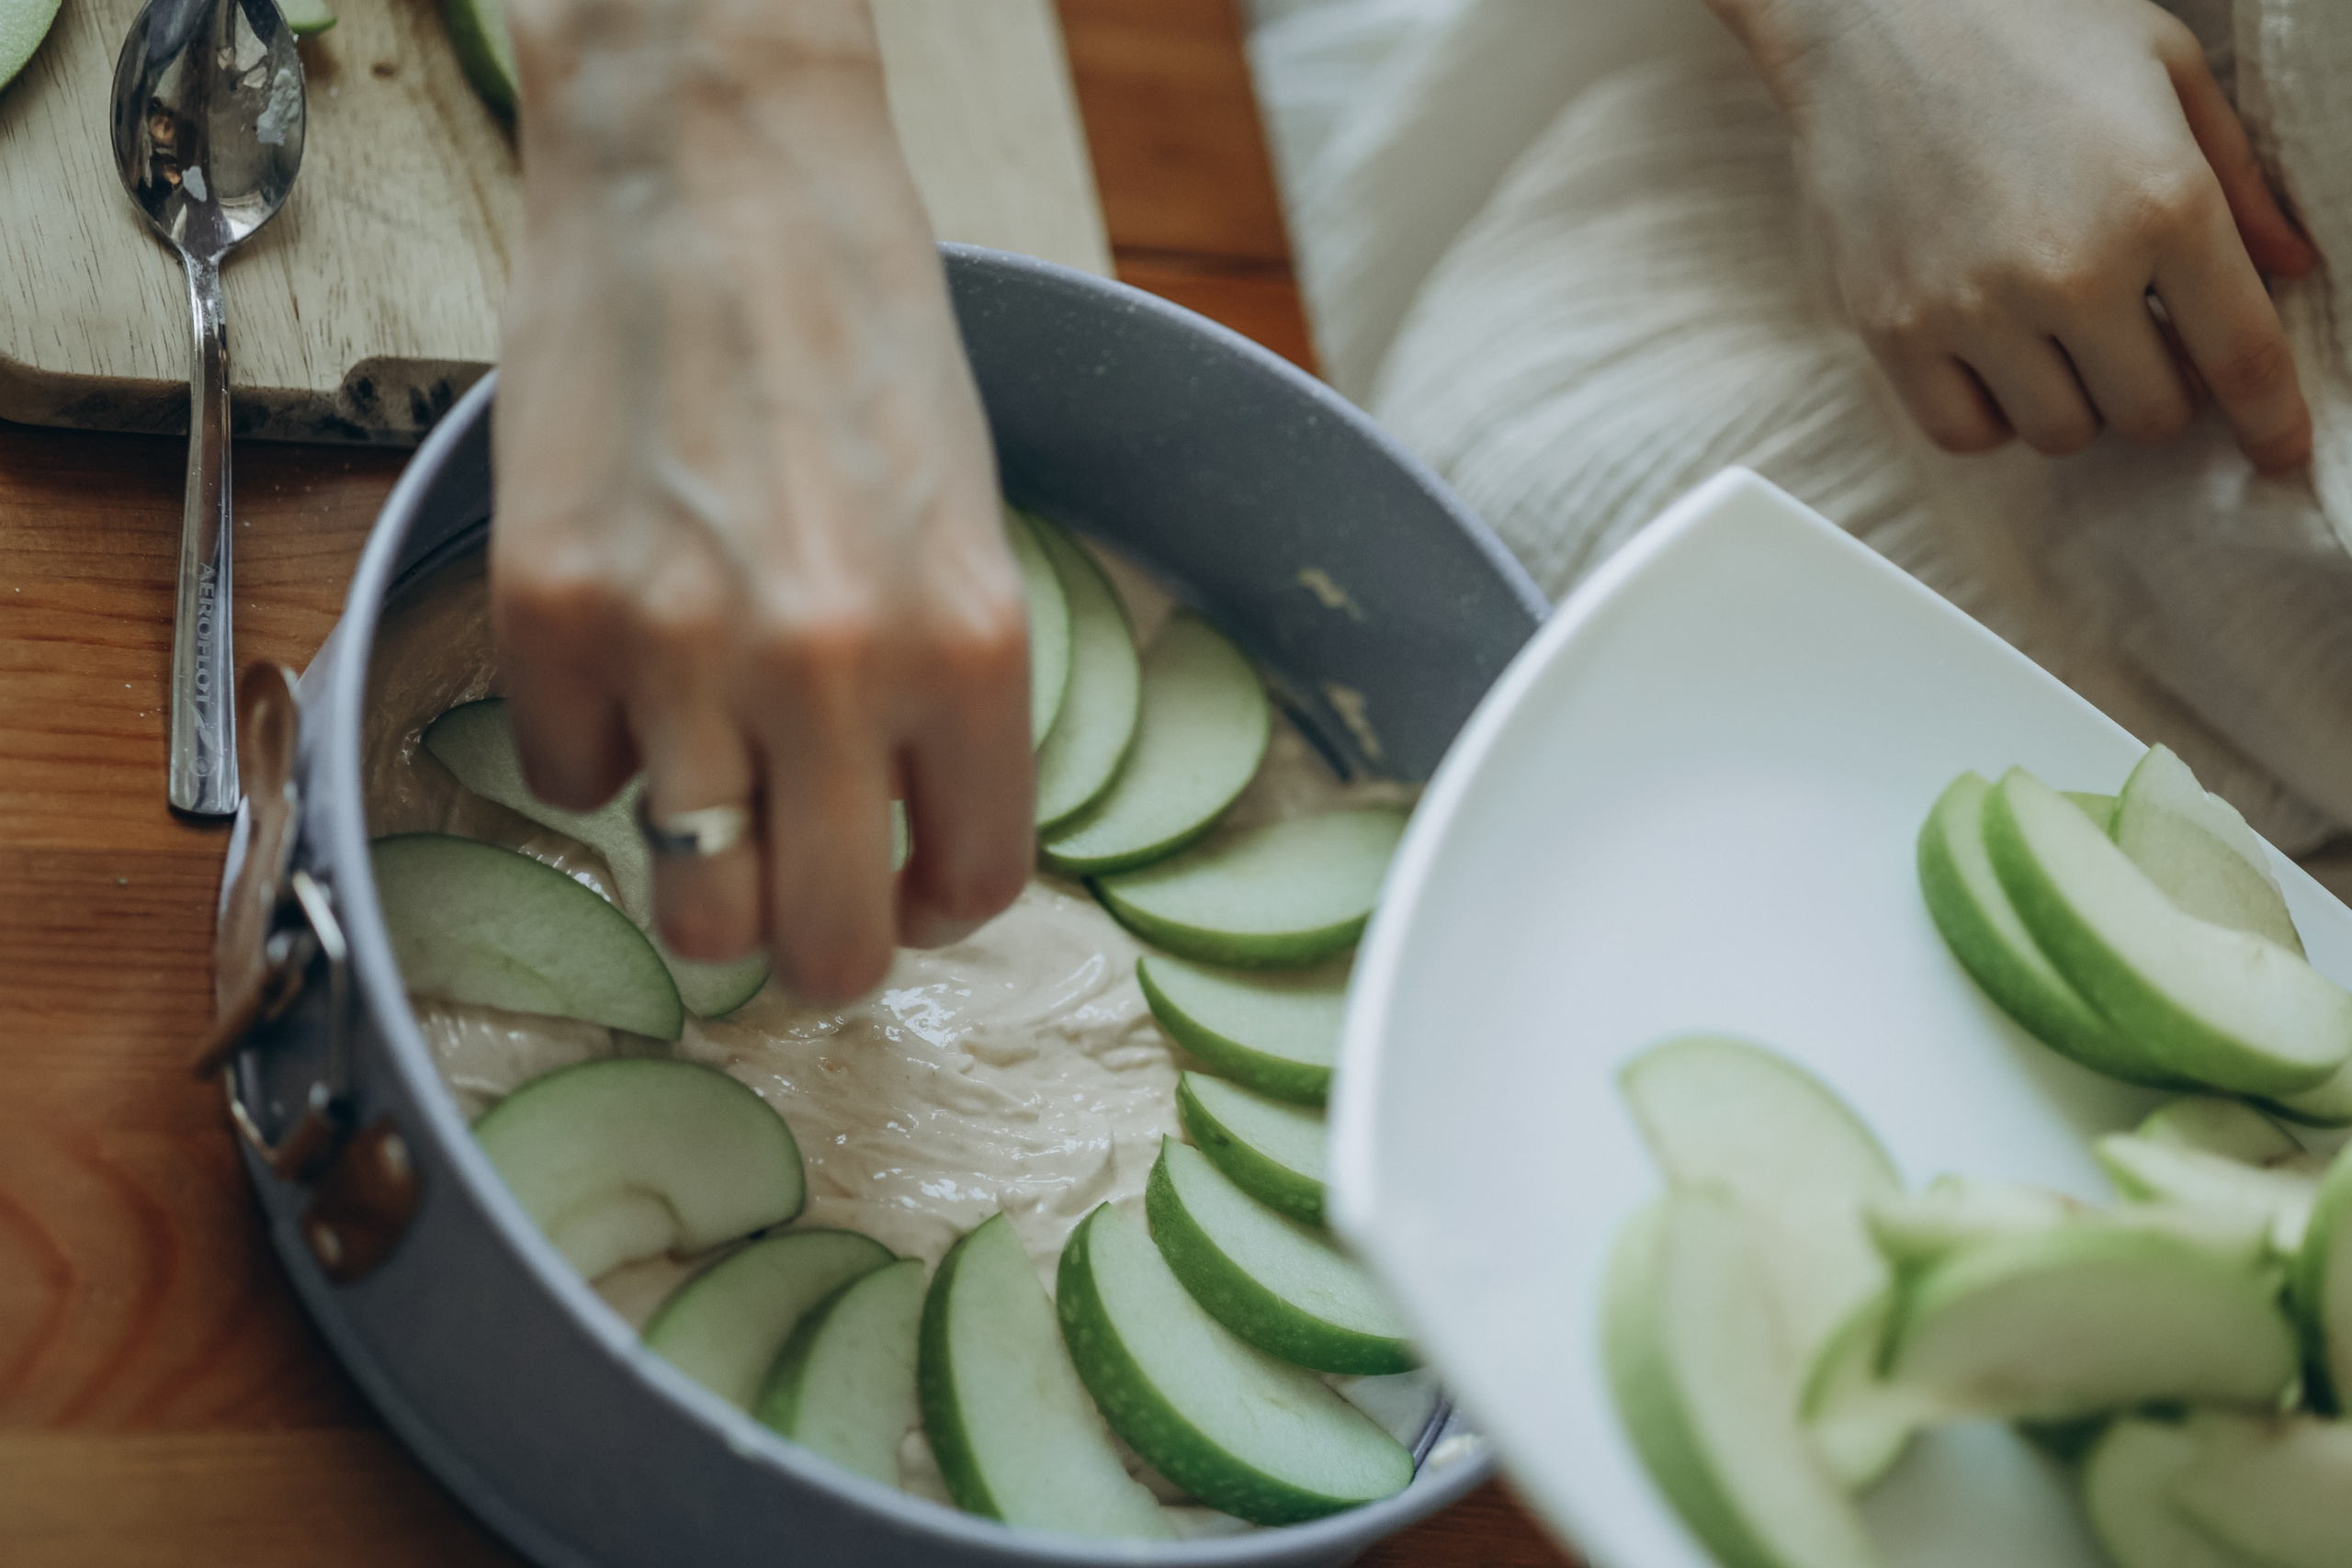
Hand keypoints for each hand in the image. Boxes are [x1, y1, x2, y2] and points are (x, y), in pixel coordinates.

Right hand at [489, 0, 1032, 1004]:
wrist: (712, 179)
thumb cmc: (859, 335)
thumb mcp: (965, 518)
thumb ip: (948, 685)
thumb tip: (909, 828)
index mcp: (970, 641)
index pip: (976, 883)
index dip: (940, 906)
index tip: (915, 886)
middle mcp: (832, 667)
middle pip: (828, 948)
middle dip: (822, 947)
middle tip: (806, 899)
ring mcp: (677, 647)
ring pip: (692, 910)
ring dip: (705, 882)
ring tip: (713, 809)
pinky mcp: (548, 610)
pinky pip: (570, 779)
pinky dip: (597, 748)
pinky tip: (625, 663)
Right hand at [1717, 0, 2317, 470]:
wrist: (1869, 11)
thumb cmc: (2026, 23)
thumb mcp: (2165, 68)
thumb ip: (2238, 179)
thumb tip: (2290, 268)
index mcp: (2162, 200)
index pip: (2242, 358)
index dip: (2271, 422)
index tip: (2278, 452)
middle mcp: (2071, 269)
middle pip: (2149, 413)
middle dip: (2159, 384)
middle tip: (2137, 337)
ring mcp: (1973, 307)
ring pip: (2059, 431)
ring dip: (2075, 400)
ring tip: (2058, 338)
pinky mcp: (1894, 327)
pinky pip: (1963, 431)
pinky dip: (1992, 413)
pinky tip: (1995, 359)